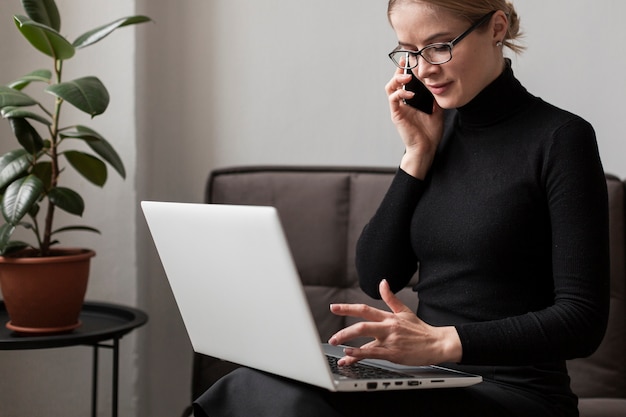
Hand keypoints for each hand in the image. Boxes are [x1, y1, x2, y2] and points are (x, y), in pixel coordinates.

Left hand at [328, 280, 461, 365]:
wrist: (437, 343)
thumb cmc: (420, 329)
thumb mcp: (405, 310)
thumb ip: (390, 298)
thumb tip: (382, 282)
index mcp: (389, 317)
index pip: (364, 309)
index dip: (347, 308)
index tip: (334, 307)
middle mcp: (387, 327)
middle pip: (362, 325)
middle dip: (344, 331)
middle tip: (332, 337)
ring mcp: (390, 340)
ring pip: (365, 340)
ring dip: (348, 344)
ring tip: (336, 347)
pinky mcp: (393, 353)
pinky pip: (373, 353)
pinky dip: (360, 354)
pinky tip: (350, 355)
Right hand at [385, 69, 443, 178]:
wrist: (426, 148)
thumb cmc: (430, 131)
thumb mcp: (437, 109)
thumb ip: (435, 97)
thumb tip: (439, 85)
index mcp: (410, 100)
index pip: (404, 81)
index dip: (405, 69)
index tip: (410, 58)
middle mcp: (402, 103)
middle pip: (394, 81)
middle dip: (399, 70)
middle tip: (405, 62)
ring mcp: (398, 108)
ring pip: (390, 88)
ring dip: (396, 80)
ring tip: (406, 77)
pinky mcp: (397, 115)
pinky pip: (394, 100)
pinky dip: (400, 93)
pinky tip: (410, 93)